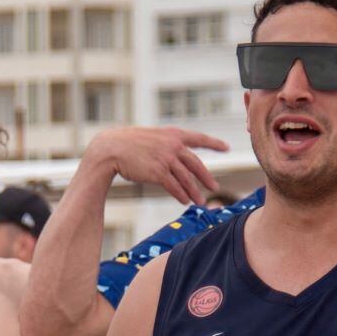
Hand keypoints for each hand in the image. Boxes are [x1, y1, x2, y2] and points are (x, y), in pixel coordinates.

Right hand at [89, 125, 228, 205]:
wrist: (111, 148)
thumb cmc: (127, 143)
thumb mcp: (151, 137)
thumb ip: (166, 144)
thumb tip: (177, 156)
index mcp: (172, 134)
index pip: (199, 138)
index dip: (214, 143)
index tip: (226, 148)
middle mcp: (173, 145)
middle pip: (195, 163)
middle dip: (206, 177)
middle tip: (215, 187)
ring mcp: (166, 159)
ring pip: (186, 178)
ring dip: (194, 192)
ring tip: (200, 201)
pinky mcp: (158, 172)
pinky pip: (174, 186)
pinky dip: (181, 194)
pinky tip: (185, 201)